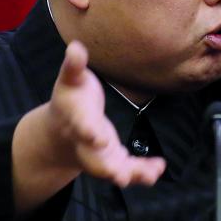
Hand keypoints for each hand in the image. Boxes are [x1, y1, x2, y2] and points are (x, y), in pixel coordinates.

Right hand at [47, 41, 165, 186]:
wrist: (61, 131)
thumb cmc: (71, 98)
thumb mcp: (70, 80)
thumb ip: (74, 66)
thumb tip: (75, 46)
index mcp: (75, 120)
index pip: (81, 126)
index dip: (88, 131)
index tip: (98, 137)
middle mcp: (85, 144)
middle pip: (92, 159)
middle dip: (106, 166)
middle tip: (119, 174)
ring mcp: (98, 156)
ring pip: (112, 169)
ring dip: (130, 173)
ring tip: (151, 174)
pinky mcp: (112, 161)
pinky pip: (127, 170)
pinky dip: (143, 171)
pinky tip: (158, 167)